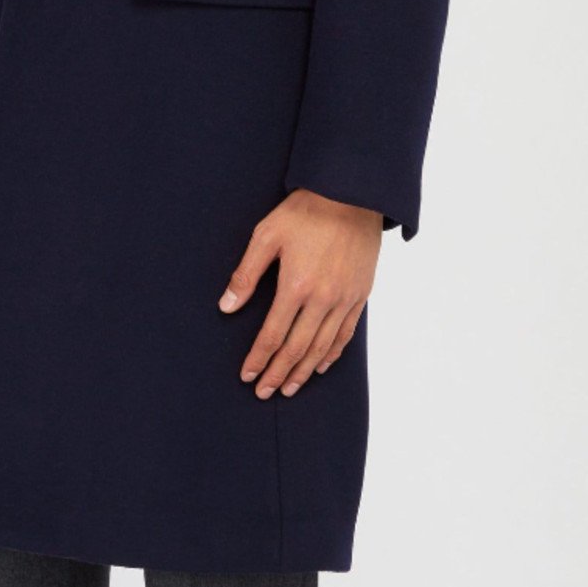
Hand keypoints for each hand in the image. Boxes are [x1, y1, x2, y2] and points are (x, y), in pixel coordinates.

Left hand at [219, 189, 381, 398]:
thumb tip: (226, 307)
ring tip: (290, 388)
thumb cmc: (306, 211)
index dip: (258, 360)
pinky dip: (333, 353)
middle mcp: (322, 298)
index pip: (272, 335)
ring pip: (322, 346)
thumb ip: (246, 275)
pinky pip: (347, 332)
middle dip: (278, 374)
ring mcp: (345, 298)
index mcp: (295, 286)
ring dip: (304, 371)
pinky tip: (322, 365)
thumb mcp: (267, 235)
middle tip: (265, 393)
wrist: (352, 194)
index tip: (247, 376)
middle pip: (296, 348)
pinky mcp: (361, 293)